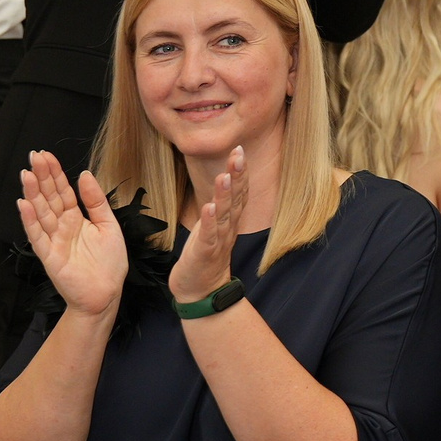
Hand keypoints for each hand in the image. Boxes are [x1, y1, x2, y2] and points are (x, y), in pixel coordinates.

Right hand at [17, 152, 128, 320]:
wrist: (106, 295)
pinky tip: (24, 204)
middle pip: (49, 198)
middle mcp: (62, 226)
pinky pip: (37, 236)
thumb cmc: (109, 264)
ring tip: (27, 175)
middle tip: (33, 156)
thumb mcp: (108, 225)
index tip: (46, 155)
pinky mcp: (49, 256)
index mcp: (76, 218)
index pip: (62, 191)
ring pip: (41, 213)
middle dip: (42, 177)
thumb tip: (84, 174)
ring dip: (33, 194)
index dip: (54, 173)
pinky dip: (30, 221)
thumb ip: (96, 200)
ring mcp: (53, 240)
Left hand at [168, 146, 250, 304]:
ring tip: (224, 176)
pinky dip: (210, 222)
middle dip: (237, 176)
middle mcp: (228, 228)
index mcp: (229, 220)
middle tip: (238, 154)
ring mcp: (218, 241)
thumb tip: (223, 177)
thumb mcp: (214, 224)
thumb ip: (221, 203)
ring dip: (224, 195)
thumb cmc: (205, 253)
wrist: (201, 291)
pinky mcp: (205, 254)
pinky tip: (209, 208)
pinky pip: (209, 237)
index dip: (240, 172)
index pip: (239, 192)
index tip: (238, 149)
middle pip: (236, 199)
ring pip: (224, 215)